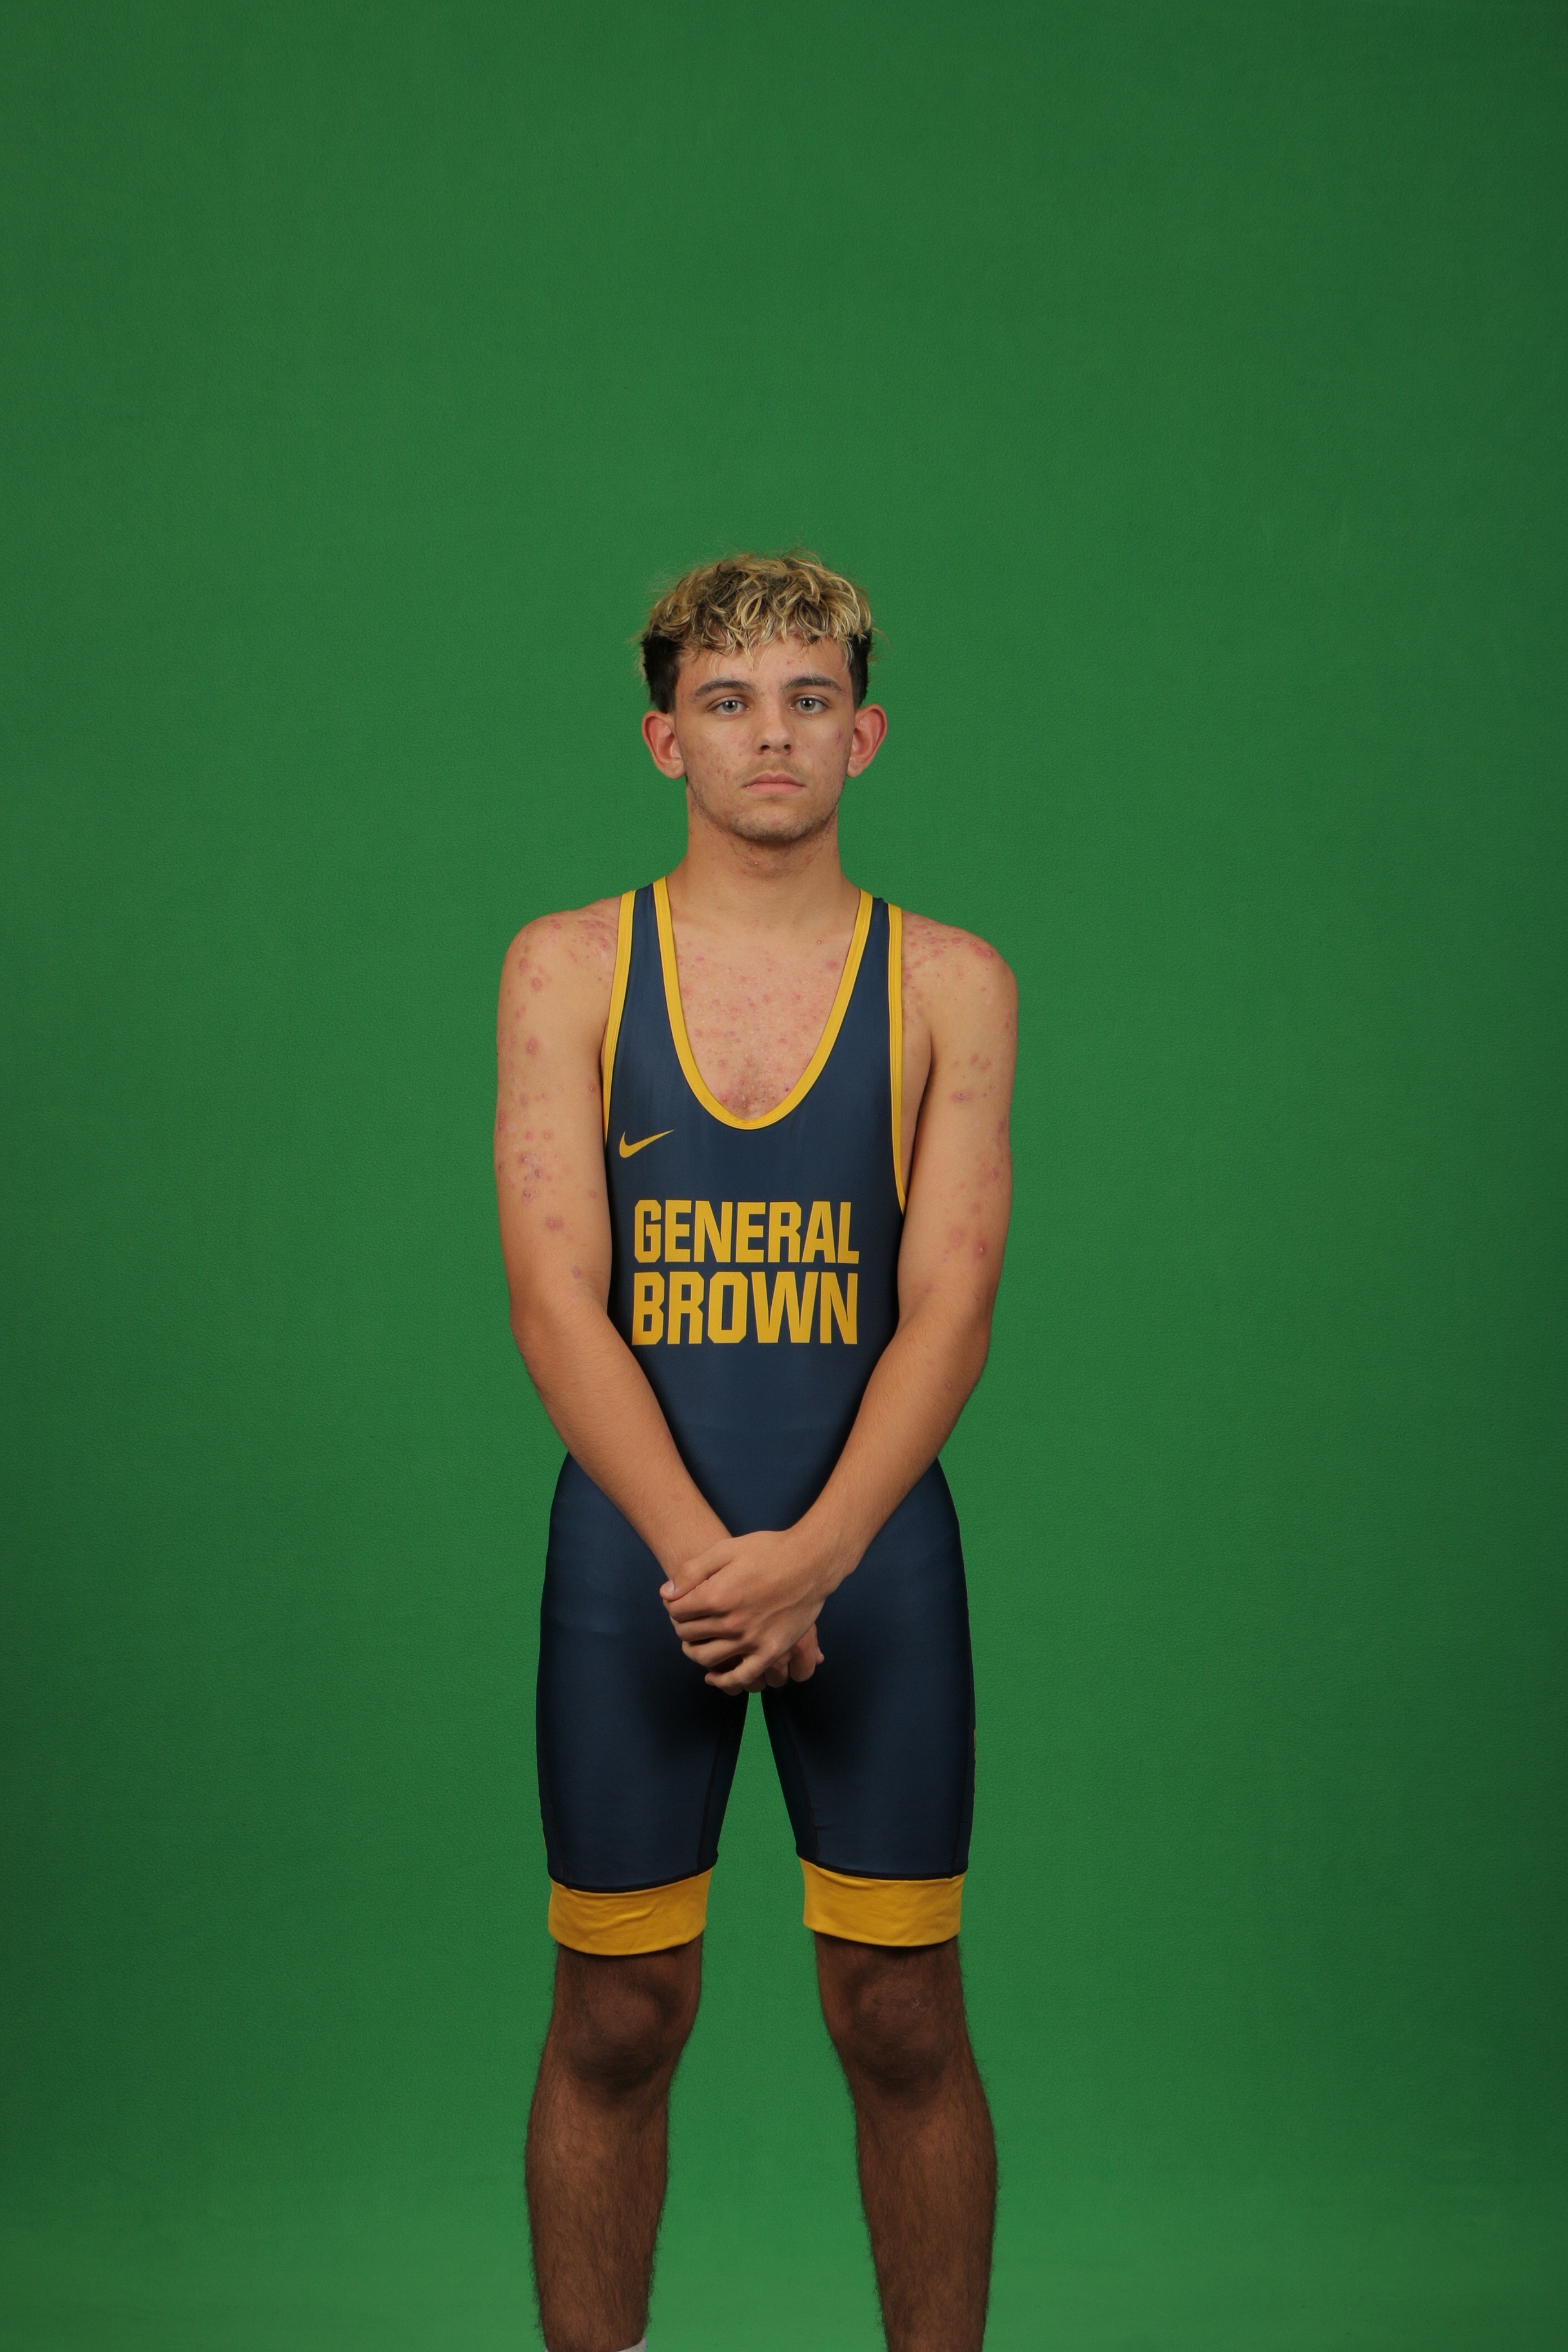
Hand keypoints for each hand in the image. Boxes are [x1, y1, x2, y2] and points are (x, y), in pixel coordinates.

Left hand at [660, 1529, 836, 1693]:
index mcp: (717, 1596)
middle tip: (689, 1617)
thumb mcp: (726, 1549)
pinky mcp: (770, 1652)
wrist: (811, 1562)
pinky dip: (723, 1680)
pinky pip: (740, 1677)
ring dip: (694, 1650)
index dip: (673, 1605)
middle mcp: (732, 1623)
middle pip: (688, 1634)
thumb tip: (666, 1594)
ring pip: (706, 1658)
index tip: (679, 1601)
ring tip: (697, 1640)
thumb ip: (692, 1571)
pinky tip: (714, 1675)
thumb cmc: (768, 1551)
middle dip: (682, 1625)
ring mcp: (752, 1641)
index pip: (676, 1611)